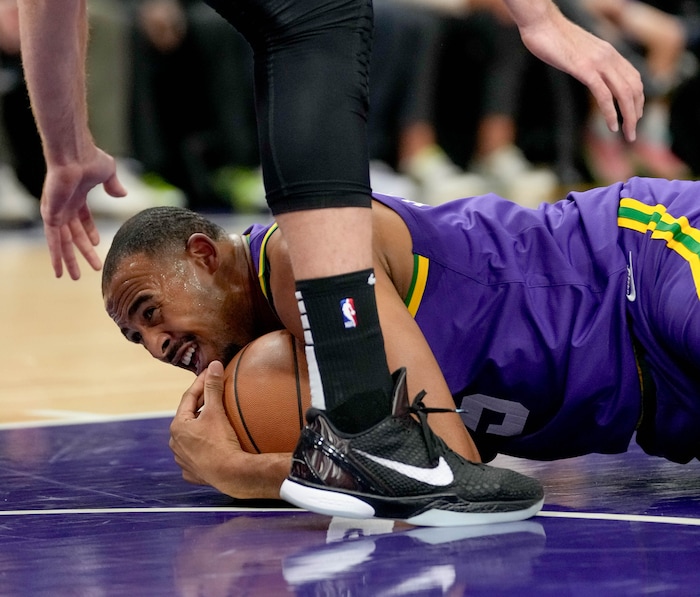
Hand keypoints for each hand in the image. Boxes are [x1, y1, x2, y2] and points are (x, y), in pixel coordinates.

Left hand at [41, 148, 125, 278]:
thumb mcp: (108, 172)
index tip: (96, 244)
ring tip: (75, 277)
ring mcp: (56, 211)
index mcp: (77, 196)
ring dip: (69, 260)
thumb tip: (122, 194)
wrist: (74, 154)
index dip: (89, 233)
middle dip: (82, 252)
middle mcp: (65, 206)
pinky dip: (55, 256)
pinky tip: (58, 270)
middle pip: (74, 235)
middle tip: (91, 268)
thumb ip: (114, 185)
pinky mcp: (50, 215)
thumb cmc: (90, 157)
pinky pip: (53, 241)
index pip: (82, 219)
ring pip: (63, 242)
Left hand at [169, 361, 293, 498]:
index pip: (188, 398)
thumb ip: (213, 387)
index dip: (200, 383)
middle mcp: (175, 443)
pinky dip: (202, 449)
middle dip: (200, 405)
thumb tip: (214, 365)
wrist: (229, 474)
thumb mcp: (216, 410)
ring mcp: (183, 460)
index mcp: (178, 426)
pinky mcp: (193, 473)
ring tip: (214, 421)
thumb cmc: (220, 441)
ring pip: (190, 439)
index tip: (211, 373)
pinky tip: (211, 447)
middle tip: (214, 394)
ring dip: (200, 428)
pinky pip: (196, 457)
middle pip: (188, 418)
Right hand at [515, 4, 643, 141]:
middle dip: (636, 113)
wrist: (540, 22)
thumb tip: (584, 71)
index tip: (633, 116)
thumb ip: (585, 61)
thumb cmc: (551, 36)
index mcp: (608, 52)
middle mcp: (608, 56)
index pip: (634, 78)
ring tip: (627, 134)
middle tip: (632, 133)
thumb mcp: (575, 50)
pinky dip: (610, 112)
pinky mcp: (584, 69)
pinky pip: (603, 95)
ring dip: (628, 117)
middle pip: (633, 88)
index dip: (638, 99)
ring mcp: (597, 62)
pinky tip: (611, 125)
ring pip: (623, 93)